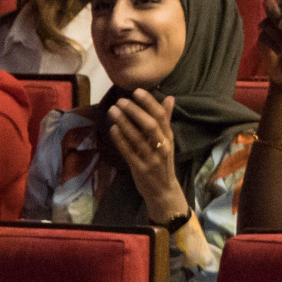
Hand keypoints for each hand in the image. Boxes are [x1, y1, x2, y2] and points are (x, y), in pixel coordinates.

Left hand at [105, 90, 187, 220]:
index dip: (149, 102)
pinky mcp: (140, 168)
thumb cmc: (163, 162)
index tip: (137, 91)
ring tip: (112, 110)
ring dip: (124, 122)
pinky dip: (120, 139)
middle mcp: (162, 146)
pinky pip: (129, 151)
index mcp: (168, 137)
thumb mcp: (167, 141)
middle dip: (134, 111)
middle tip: (120, 101)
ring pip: (137, 137)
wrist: (164, 191)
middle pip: (150, 125)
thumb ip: (166, 120)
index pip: (161, 116)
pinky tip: (112, 129)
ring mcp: (151, 158)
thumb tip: (169, 98)